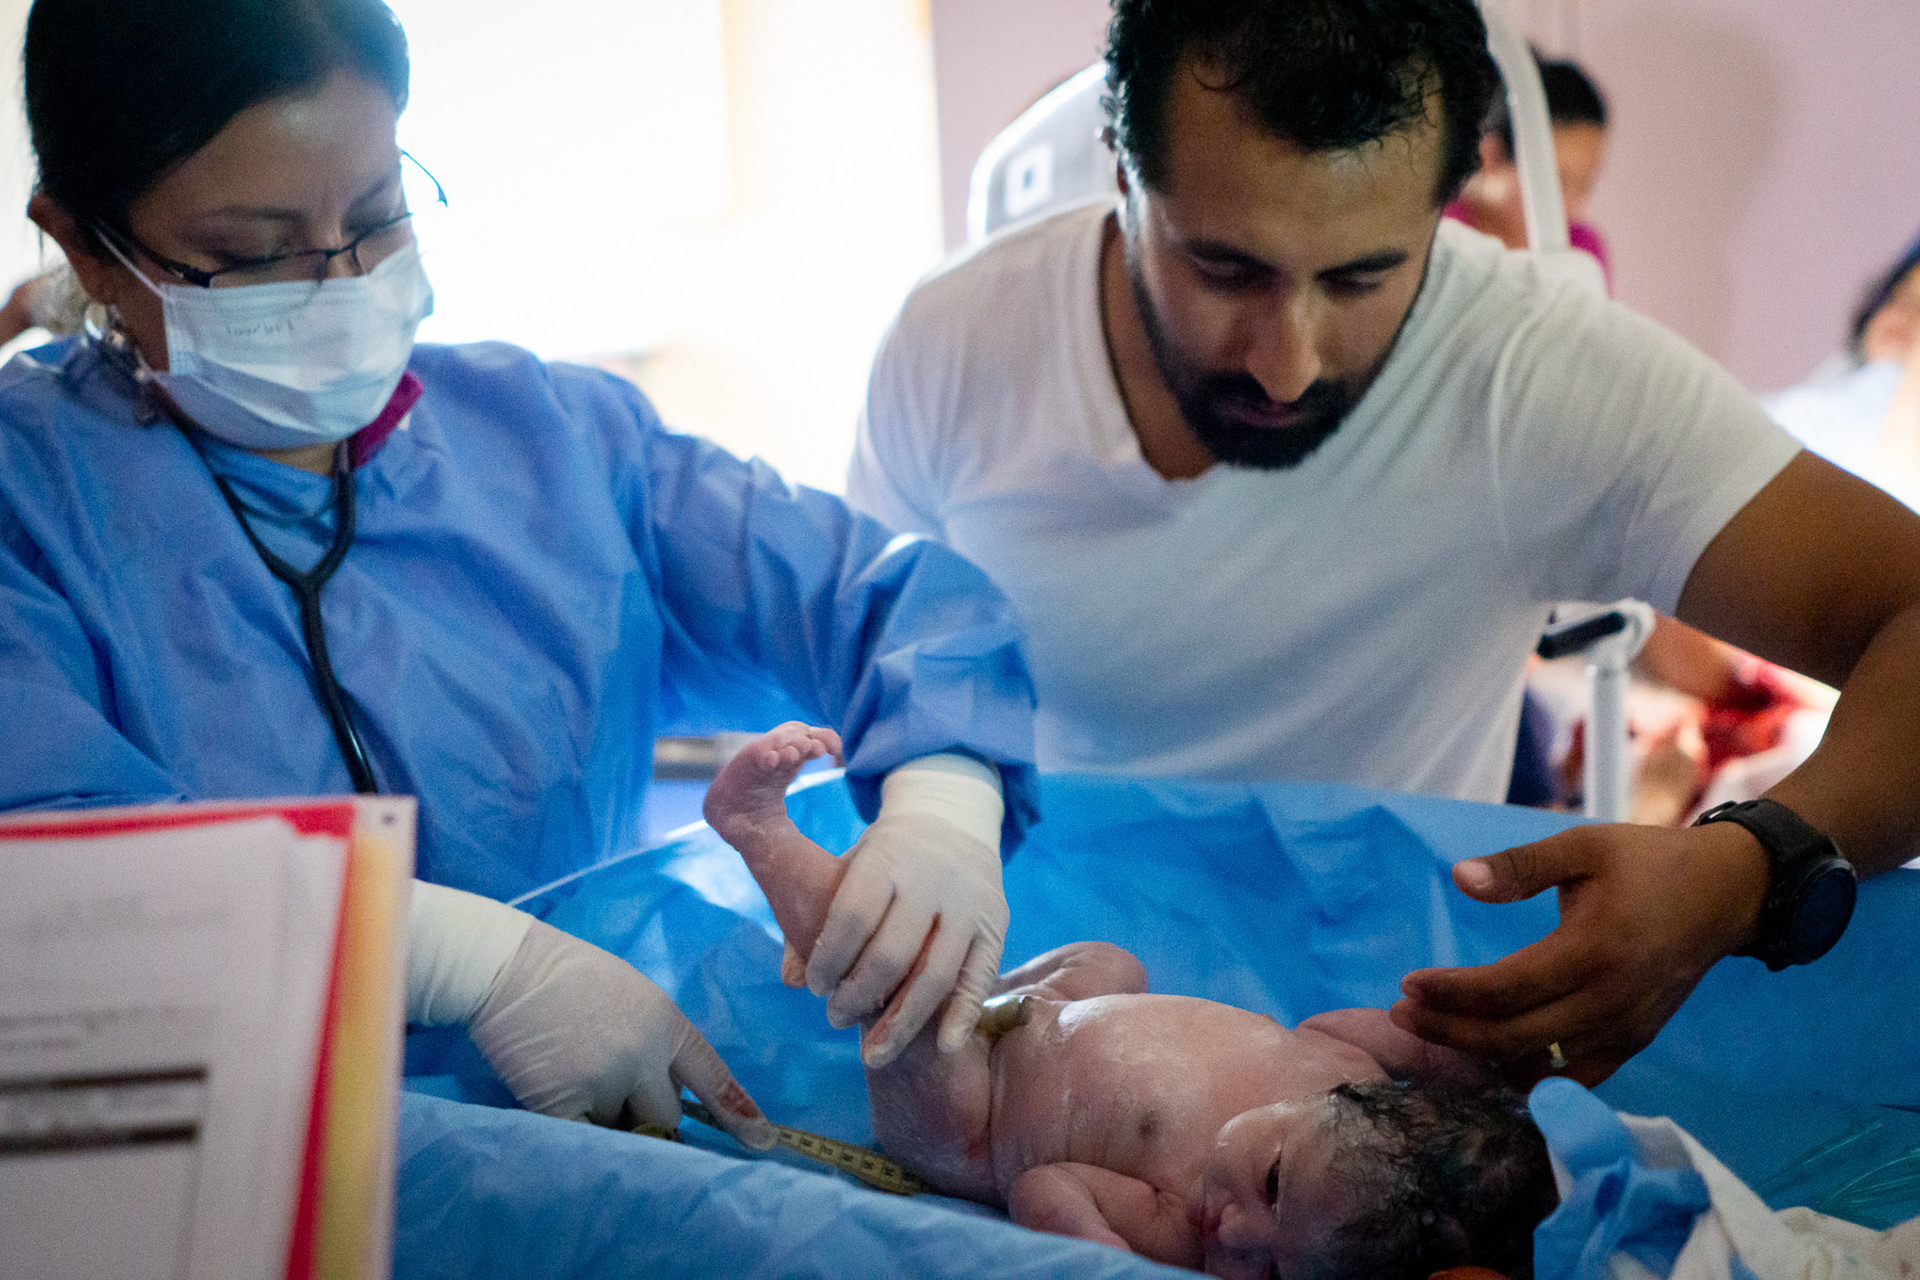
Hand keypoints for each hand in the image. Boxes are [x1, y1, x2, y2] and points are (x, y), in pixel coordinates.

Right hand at [467, 918, 775, 1148]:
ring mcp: (604, 1078)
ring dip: (603, 1122)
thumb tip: (664, 1101)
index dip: (738, 1113)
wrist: (503, 967)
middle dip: (645, 1118)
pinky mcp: (561, 1099)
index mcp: (666, 1022)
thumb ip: (655, 1044)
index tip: (763, 1141)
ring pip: (619, 1131)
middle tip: (611, 1093)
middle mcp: (644, 1053)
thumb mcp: (632, 996)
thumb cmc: (566, 978)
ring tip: (573, 1077)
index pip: (712, 1076)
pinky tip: (558, 1102)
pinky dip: (575, 1134)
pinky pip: (584, 1141)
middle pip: (666, 1119)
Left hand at [805, 810, 1007, 1067]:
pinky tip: (942, 1046)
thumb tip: (791, 980)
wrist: (952, 820)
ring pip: (936, 974)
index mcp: (887, 856)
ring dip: (903, 1022)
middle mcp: (932, 878)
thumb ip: (814, 916)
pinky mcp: (996, 924)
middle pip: (893, 953)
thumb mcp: (848, 867)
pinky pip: (980, 977)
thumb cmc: (884, 858)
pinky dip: (963, 1015)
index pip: (853, 915)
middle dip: (859, 995)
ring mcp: (969, 903)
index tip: (815, 986)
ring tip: (874, 1053)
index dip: (830, 959)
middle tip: (834, 1018)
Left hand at [1388, 819, 1769, 1085]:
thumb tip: (1459, 879)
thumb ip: (1520, 867)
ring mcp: (1625, 1031)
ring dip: (1481, 1057)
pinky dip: (1527, 1078)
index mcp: (1593, 952)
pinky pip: (1573, 1079)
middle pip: (1511, 1038)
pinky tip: (1489, 1060)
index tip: (1407, 985)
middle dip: (1449, 1032)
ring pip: (1539, 1067)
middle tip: (1402, 1014)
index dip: (1450, 993)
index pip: (1504, 989)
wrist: (1726, 893)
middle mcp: (1609, 1002)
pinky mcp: (1634, 1044)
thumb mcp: (1583, 847)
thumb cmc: (1648, 862)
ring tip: (1435, 1032)